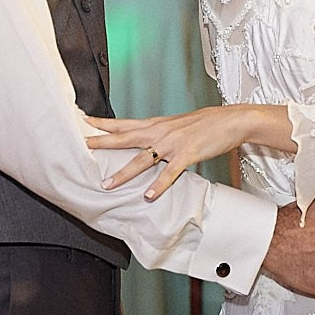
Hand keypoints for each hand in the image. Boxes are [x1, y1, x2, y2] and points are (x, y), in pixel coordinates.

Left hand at [87, 104, 275, 196]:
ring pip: (143, 159)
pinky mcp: (188, 154)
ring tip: (108, 184)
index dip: (104, 124)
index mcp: (157, 124)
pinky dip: (160, 184)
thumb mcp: (177, 124)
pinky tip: (149, 195)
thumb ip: (160, 132)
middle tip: (83, 147)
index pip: (124, 123)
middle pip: (126, 138)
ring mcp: (173, 143)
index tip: (85, 122)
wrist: (231, 119)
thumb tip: (146, 140)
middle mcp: (161, 132)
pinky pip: (170, 172)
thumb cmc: (206, 123)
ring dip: (124, 173)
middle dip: (103, 143)